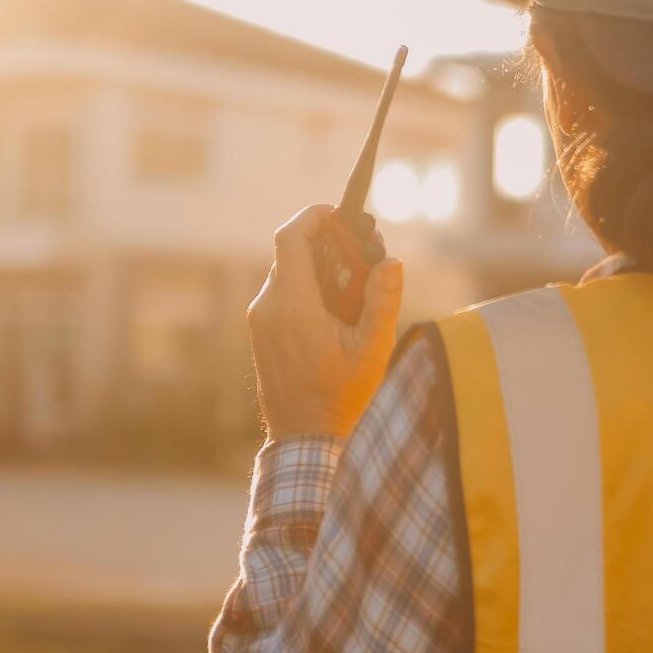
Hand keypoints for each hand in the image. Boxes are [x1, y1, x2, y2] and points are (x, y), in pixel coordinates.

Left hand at [247, 204, 403, 439]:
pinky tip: (333, 310)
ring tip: (351, 285)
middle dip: (324, 243)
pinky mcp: (261, 332)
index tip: (339, 213)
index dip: (314, 216)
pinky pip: (282, 294)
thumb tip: (392, 262)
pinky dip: (306, 287)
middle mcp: (268, 306)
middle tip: (359, 251)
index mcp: (292, 305)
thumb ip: (382, 302)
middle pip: (291, 252)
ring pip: (287, 273)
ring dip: (317, 267)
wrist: (305, 438)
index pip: (292, 237)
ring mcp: (260, 320)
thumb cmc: (340, 397)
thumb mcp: (371, 349)